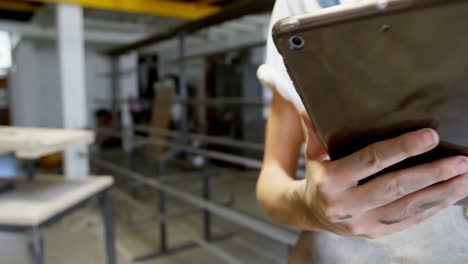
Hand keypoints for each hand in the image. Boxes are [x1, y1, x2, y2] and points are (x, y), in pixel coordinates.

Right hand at [292, 114, 467, 237]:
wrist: (310, 212)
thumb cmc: (318, 175)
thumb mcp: (313, 151)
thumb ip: (314, 128)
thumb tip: (307, 101)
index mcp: (330, 181)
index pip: (370, 161)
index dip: (402, 148)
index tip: (430, 136)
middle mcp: (345, 205)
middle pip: (395, 187)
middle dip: (431, 173)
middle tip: (461, 160)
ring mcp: (362, 223)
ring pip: (408, 207)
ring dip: (441, 192)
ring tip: (467, 177)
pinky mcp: (375, 232)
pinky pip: (409, 220)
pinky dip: (434, 207)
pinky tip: (453, 195)